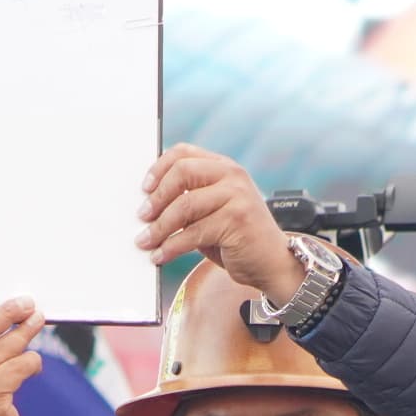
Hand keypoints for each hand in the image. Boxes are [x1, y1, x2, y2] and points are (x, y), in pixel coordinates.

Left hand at [137, 145, 300, 303]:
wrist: (273, 262)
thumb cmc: (238, 237)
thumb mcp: (213, 210)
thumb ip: (190, 200)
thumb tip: (149, 205)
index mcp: (224, 167)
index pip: (184, 153)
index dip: (159, 168)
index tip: (144, 189)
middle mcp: (232, 175)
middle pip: (182, 172)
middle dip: (157, 197)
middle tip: (143, 216)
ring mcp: (237, 196)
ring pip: (184, 205)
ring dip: (159, 227)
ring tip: (146, 241)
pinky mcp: (237, 220)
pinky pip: (192, 232)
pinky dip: (171, 246)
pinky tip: (161, 255)